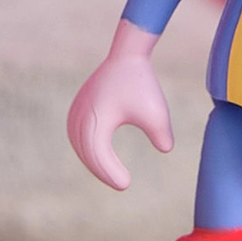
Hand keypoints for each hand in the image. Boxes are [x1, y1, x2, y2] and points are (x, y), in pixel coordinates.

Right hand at [67, 23, 172, 190]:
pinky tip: (98, 156)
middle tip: (122, 184)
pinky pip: (76, 133)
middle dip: (102, 170)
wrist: (127, 56)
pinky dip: (85, 148)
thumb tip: (165, 150)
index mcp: (98, 117)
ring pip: (78, 143)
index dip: (110, 172)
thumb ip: (162, 135)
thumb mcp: (157, 112)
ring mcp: (77, 108)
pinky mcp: (78, 105)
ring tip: (110, 174)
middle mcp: (82, 114)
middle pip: (86, 152)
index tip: (126, 184)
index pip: (98, 153)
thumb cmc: (142, 84)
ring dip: (92, 160)